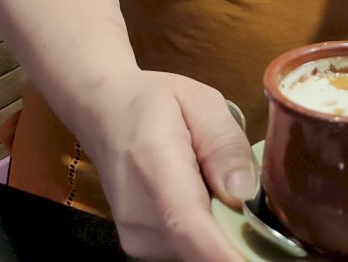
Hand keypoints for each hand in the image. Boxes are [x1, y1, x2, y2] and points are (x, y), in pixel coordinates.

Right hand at [80, 70, 256, 260]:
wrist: (103, 112)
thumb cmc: (153, 102)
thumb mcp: (200, 102)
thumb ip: (225, 145)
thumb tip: (245, 195)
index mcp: (154, 164)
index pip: (189, 225)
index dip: (225, 255)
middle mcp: (138, 213)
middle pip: (204, 244)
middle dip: (237, 229)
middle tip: (236, 182)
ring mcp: (135, 236)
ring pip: (199, 249)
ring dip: (219, 226)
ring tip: (208, 180)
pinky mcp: (140, 247)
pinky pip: (188, 248)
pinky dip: (204, 229)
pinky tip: (196, 195)